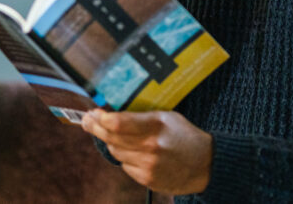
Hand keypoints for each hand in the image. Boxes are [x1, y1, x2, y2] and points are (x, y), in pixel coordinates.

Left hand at [82, 109, 212, 194]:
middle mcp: (151, 146)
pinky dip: (125, 157)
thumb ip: (141, 116)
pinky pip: (125, 165)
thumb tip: (112, 113)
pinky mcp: (147, 179)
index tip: (93, 112)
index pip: (118, 123)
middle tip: (87, 120)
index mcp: (157, 125)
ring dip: (111, 142)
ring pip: (115, 152)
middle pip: (112, 137)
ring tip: (110, 134)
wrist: (205, 165)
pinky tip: (132, 151)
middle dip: (96, 127)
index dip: (101, 118)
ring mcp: (148, 165)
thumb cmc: (185, 136)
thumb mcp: (167, 117)